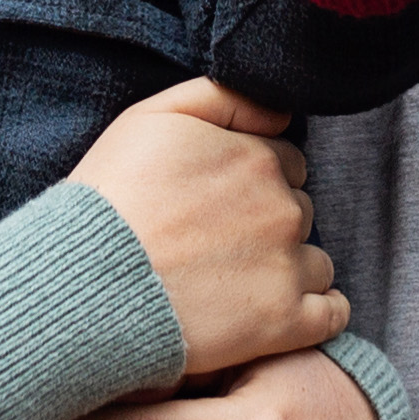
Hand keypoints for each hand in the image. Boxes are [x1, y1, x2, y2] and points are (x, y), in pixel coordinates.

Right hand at [59, 78, 344, 374]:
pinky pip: (332, 314)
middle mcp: (284, 209)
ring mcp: (288, 268)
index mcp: (258, 159)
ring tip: (233, 287)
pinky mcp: (285, 323)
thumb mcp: (150, 118)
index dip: (251, 183)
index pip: (285, 163)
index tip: (216, 206)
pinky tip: (278, 317)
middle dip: (269, 225)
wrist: (85, 284)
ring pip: (317, 262)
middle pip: (300, 211)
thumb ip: (221, 96)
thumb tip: (280, 110)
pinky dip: (316, 314)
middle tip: (216, 247)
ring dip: (290, 271)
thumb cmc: (108, 200)